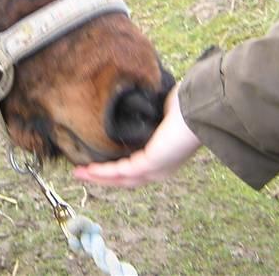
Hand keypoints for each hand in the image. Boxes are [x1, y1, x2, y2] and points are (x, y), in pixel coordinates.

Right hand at [73, 83, 201, 186]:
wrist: (200, 108)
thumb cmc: (187, 105)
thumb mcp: (162, 108)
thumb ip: (149, 110)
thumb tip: (136, 99)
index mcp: (164, 154)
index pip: (136, 166)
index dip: (115, 167)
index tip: (96, 162)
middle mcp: (160, 167)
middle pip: (126, 178)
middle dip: (101, 176)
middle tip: (81, 172)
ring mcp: (156, 168)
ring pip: (121, 179)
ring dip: (98, 177)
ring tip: (79, 174)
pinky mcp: (150, 164)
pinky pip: (122, 171)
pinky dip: (104, 172)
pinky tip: (89, 169)